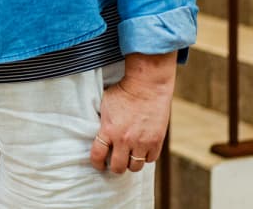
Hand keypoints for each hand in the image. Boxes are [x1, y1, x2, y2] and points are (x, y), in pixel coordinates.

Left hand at [89, 54, 175, 173]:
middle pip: (118, 167)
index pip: (98, 155)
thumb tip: (98, 132)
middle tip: (116, 162)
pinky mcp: (156, 141)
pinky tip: (142, 149)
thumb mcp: (105, 105)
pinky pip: (150, 159)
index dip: (97, 163)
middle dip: (115, 167)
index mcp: (108, 130)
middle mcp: (124, 139)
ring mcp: (142, 142)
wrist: (146, 85)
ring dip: (131, 163)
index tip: (99, 164)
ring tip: (130, 156)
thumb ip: (102, 122)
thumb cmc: (123, 91)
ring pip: (135, 167)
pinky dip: (146, 157)